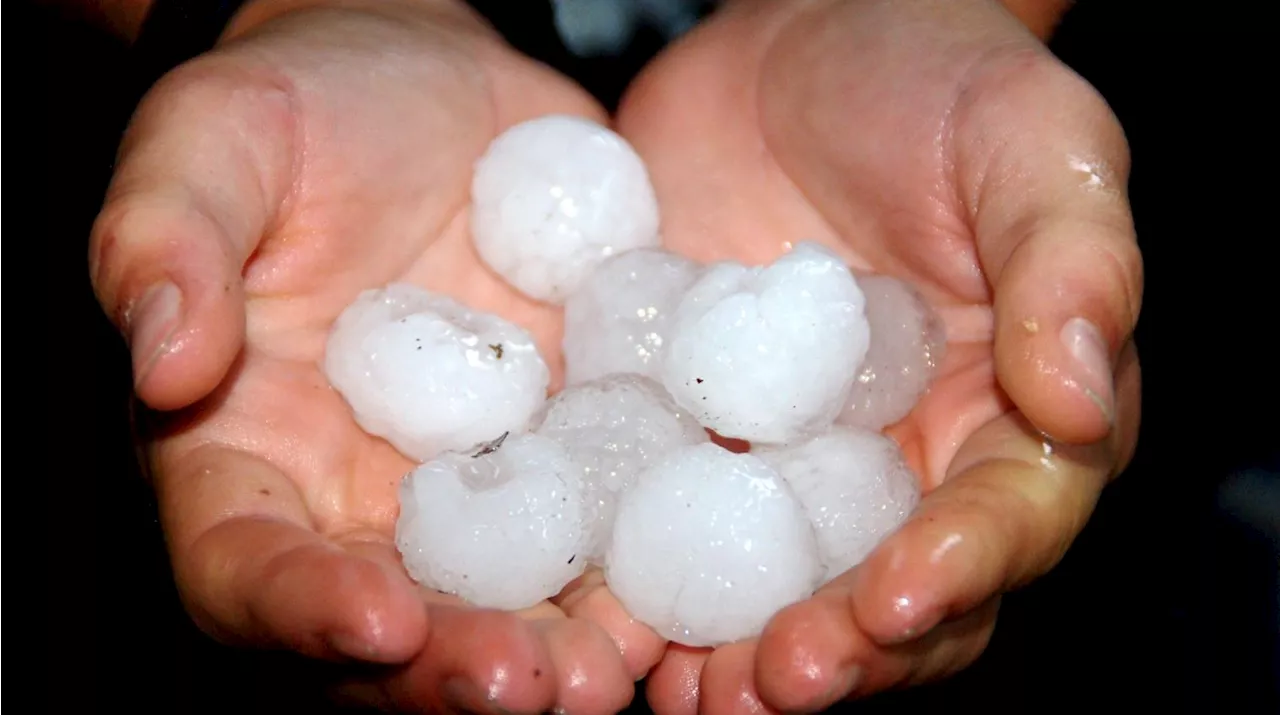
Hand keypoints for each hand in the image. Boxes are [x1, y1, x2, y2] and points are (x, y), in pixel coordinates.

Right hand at [89, 1, 663, 710]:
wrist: (429, 83)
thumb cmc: (297, 107)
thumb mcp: (214, 141)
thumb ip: (167, 241)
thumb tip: (164, 361)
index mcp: (251, 449)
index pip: (245, 560)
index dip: (298, 605)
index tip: (378, 621)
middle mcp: (365, 492)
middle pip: (397, 618)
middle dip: (460, 667)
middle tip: (541, 687)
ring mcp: (481, 477)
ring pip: (513, 593)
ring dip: (567, 642)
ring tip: (627, 665)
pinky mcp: (572, 439)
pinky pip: (610, 513)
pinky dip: (649, 556)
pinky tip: (706, 576)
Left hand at [614, 0, 1141, 710]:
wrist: (798, 40)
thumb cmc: (940, 77)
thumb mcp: (1031, 139)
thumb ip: (1071, 261)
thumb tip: (1079, 398)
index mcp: (1009, 411)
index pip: (1003, 518)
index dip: (960, 569)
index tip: (896, 597)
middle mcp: (901, 459)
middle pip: (888, 590)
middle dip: (840, 648)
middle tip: (773, 679)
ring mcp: (789, 456)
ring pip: (777, 583)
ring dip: (736, 644)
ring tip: (689, 686)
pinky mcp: (691, 430)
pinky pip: (668, 515)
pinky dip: (643, 573)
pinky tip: (604, 609)